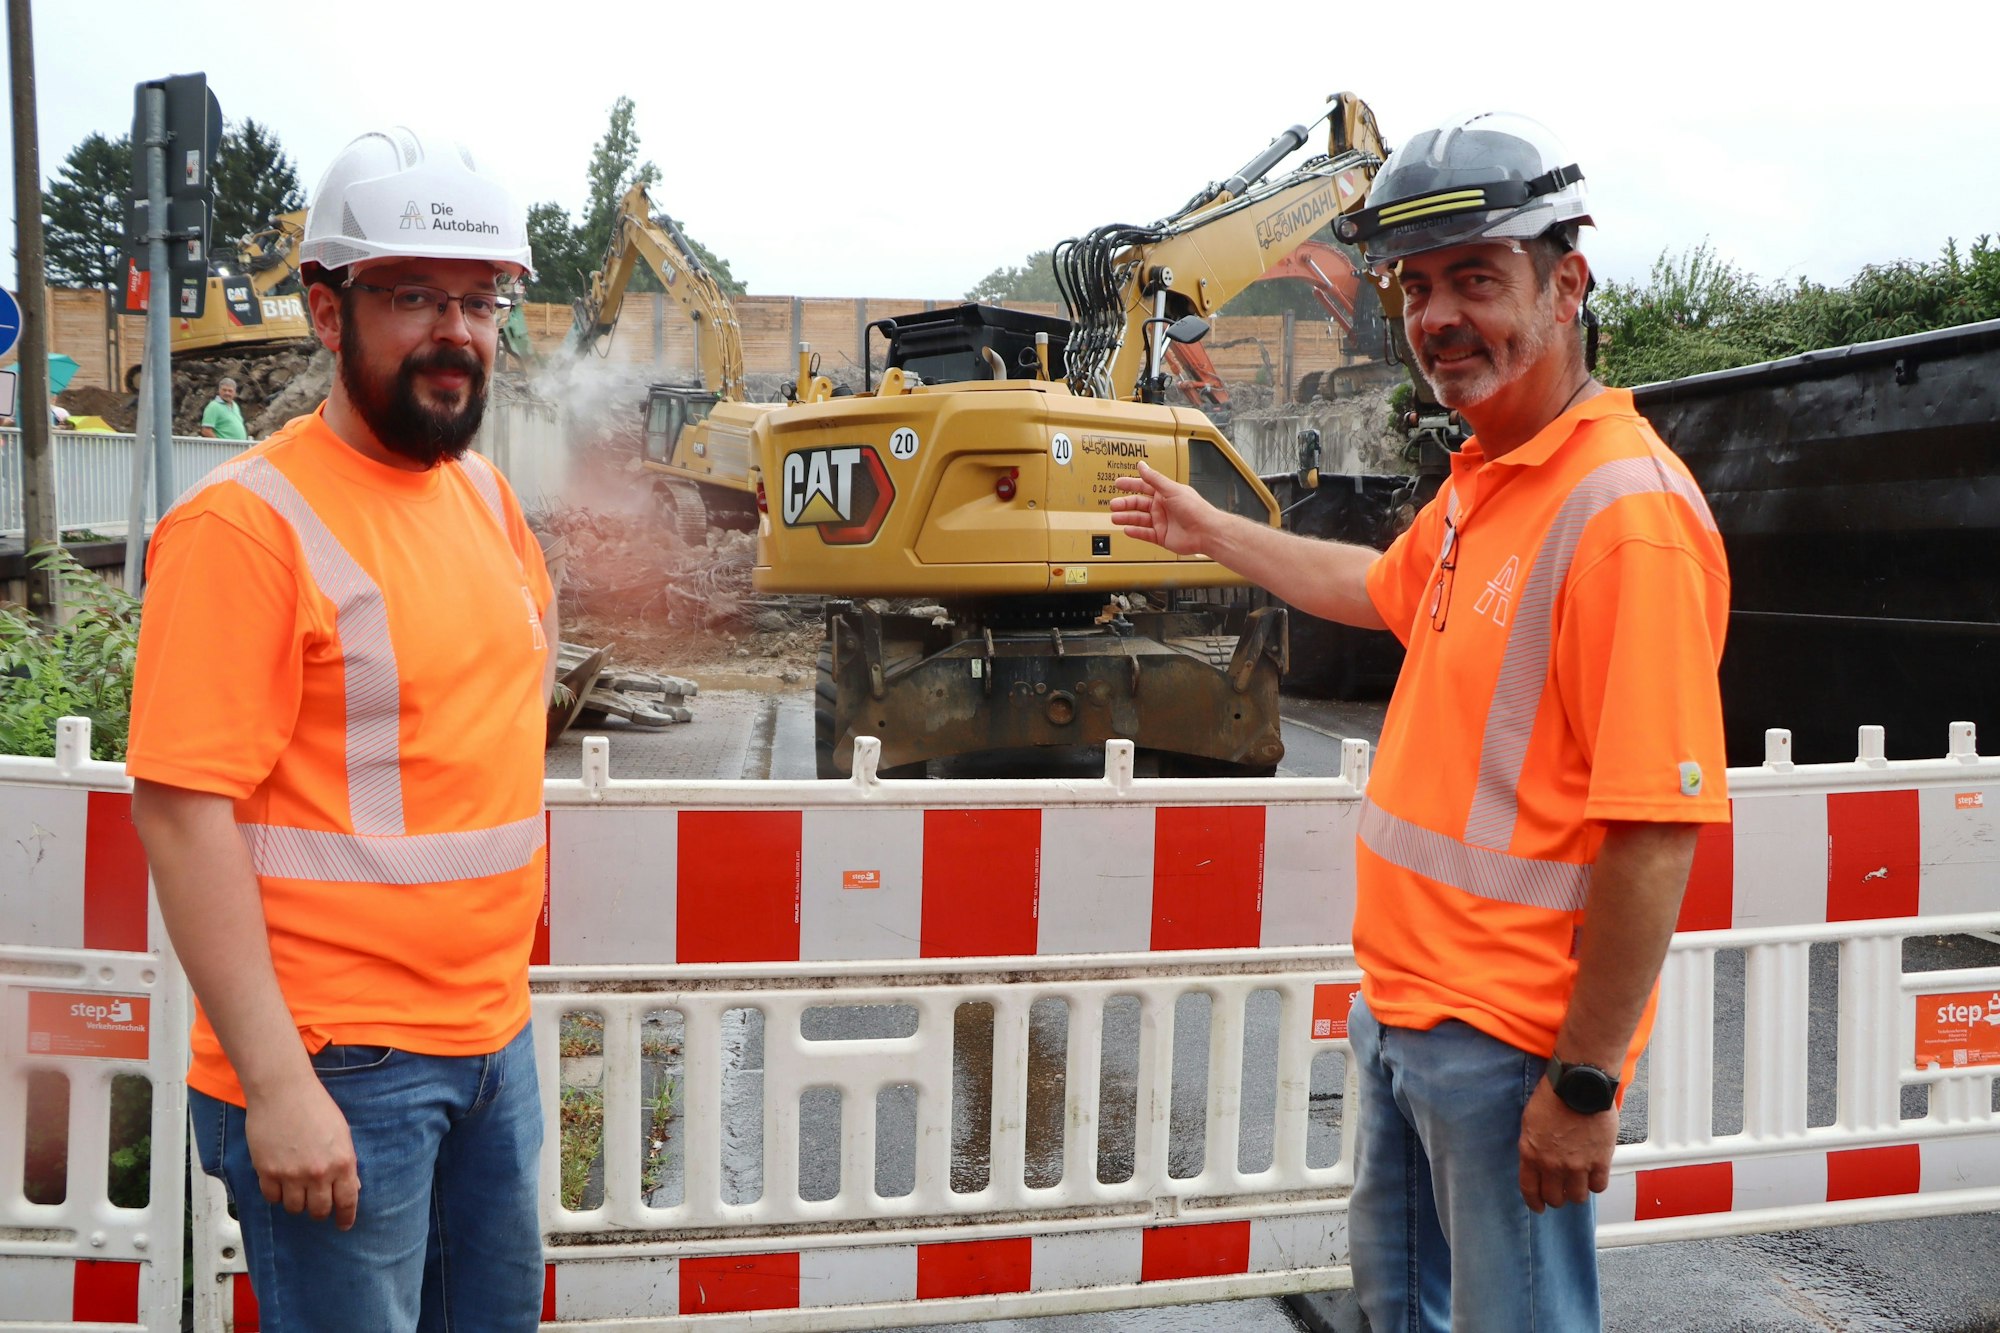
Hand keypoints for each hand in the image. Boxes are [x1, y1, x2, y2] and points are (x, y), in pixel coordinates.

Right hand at [245, 1076, 360, 1228]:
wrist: (283, 1091)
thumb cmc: (315, 1106)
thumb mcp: (342, 1134)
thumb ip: (345, 1163)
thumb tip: (351, 1187)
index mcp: (342, 1162)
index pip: (347, 1201)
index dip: (346, 1217)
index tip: (343, 1225)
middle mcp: (318, 1173)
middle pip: (319, 1210)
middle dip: (319, 1211)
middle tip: (316, 1206)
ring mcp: (291, 1174)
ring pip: (294, 1208)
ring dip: (297, 1202)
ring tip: (296, 1189)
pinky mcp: (267, 1172)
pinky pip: (272, 1197)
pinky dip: (276, 1194)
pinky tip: (279, 1183)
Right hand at [1109, 462, 1215, 555]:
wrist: (1206, 531)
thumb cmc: (1195, 509)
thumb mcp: (1172, 489)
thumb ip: (1154, 478)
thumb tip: (1142, 465)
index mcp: (1165, 493)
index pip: (1144, 486)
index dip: (1131, 484)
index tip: (1118, 483)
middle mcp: (1162, 507)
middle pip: (1138, 504)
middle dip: (1125, 504)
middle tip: (1113, 504)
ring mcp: (1161, 522)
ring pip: (1139, 519)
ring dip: (1126, 518)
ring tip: (1115, 518)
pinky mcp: (1161, 536)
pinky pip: (1144, 534)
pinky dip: (1135, 532)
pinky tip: (1127, 529)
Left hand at [1517, 1079, 1616, 1211]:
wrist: (1579, 1084)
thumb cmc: (1553, 1095)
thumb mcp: (1530, 1121)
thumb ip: (1533, 1145)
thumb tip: (1537, 1158)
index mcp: (1531, 1154)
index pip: (1530, 1190)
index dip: (1534, 1202)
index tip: (1539, 1207)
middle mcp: (1552, 1164)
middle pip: (1555, 1198)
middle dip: (1557, 1197)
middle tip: (1562, 1191)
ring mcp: (1577, 1165)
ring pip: (1578, 1197)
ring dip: (1578, 1193)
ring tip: (1579, 1184)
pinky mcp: (1600, 1161)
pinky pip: (1599, 1186)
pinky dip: (1596, 1184)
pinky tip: (1594, 1175)